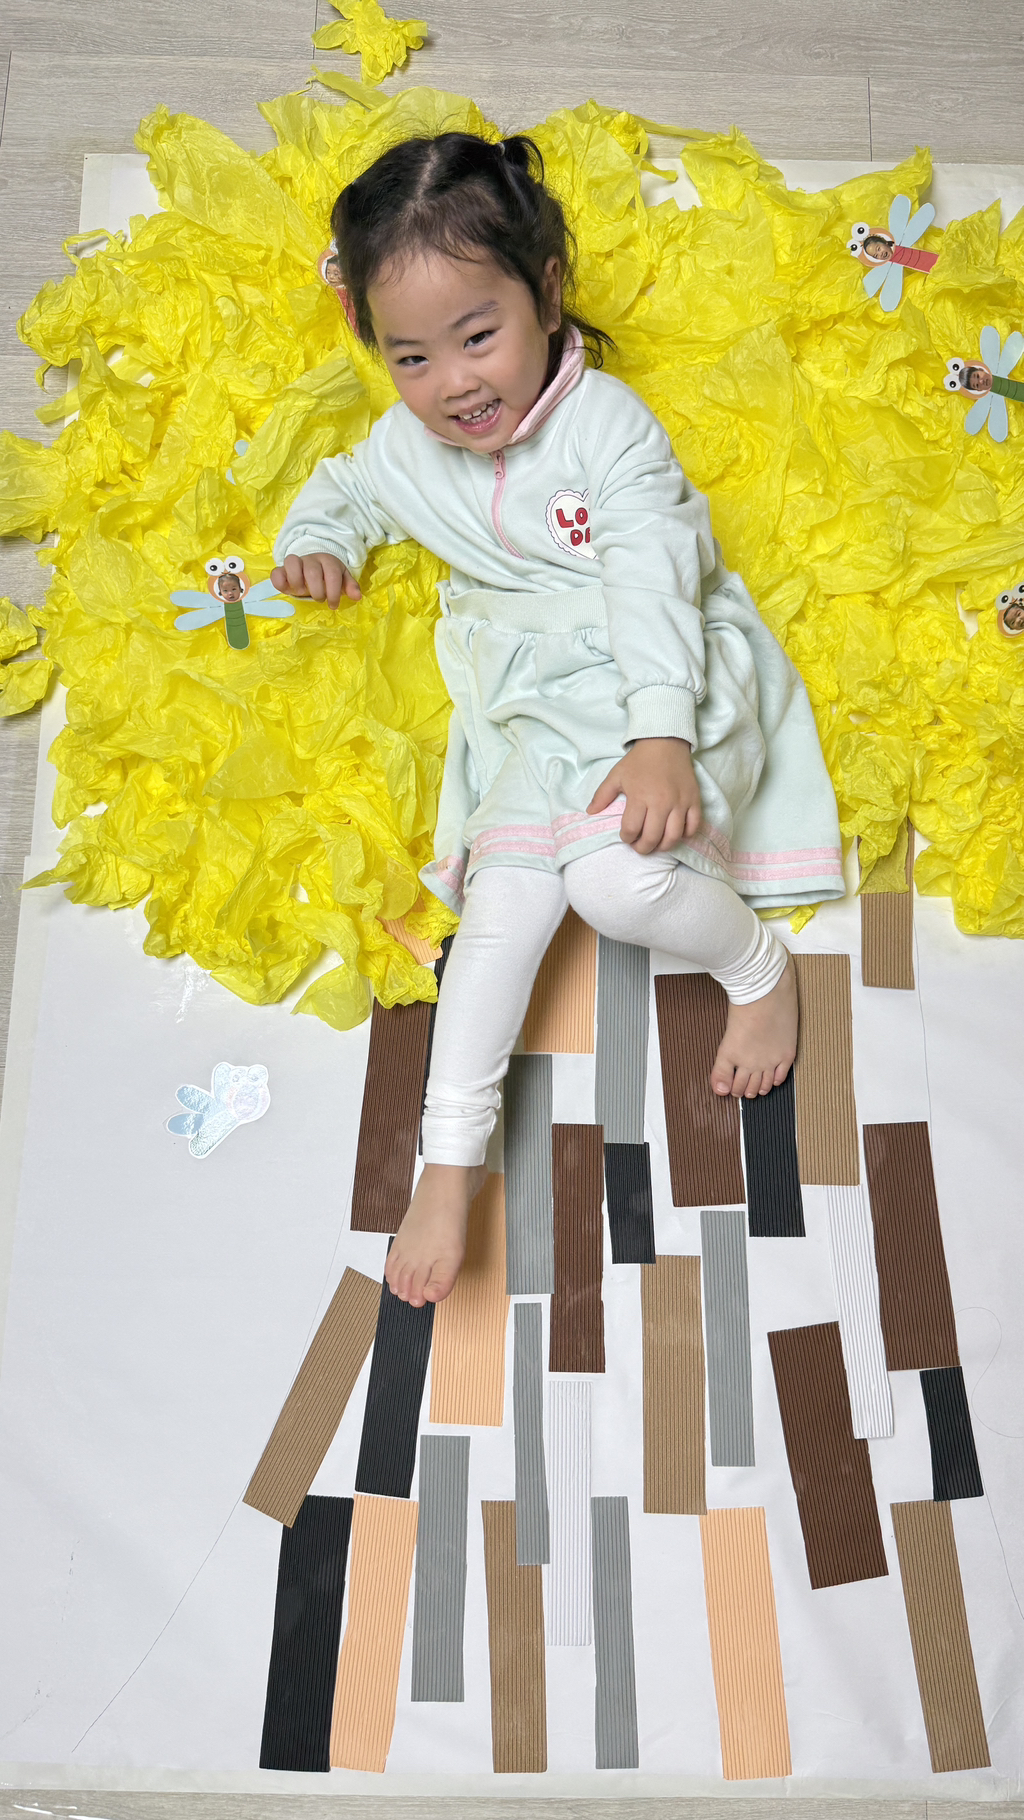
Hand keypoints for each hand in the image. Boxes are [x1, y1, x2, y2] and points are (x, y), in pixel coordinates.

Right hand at [270, 552, 360, 608]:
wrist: (311, 570)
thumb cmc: (327, 578)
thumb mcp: (341, 580)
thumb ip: (349, 587)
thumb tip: (357, 596)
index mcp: (327, 561)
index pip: (332, 573)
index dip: (334, 592)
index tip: (333, 605)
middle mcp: (310, 559)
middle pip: (312, 571)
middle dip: (317, 590)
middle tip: (319, 599)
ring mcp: (295, 563)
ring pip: (292, 562)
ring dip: (297, 581)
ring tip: (301, 592)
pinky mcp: (281, 570)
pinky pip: (276, 572)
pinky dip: (279, 581)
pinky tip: (286, 590)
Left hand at [588, 737, 701, 853]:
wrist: (665, 742)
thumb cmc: (639, 760)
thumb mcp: (616, 775)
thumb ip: (602, 795)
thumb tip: (590, 812)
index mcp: (640, 797)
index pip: (632, 829)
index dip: (626, 838)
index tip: (626, 836)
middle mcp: (661, 802)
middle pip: (652, 838)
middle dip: (643, 848)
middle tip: (639, 846)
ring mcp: (679, 802)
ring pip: (673, 836)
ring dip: (663, 846)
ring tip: (656, 843)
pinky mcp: (694, 800)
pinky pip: (693, 826)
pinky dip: (686, 834)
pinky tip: (676, 833)